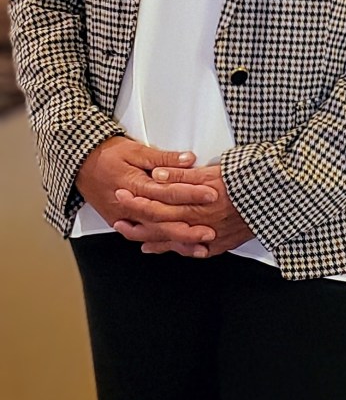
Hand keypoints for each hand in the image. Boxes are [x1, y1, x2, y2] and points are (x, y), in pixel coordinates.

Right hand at [75, 136, 217, 254]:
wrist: (79, 163)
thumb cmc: (107, 153)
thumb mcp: (136, 149)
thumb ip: (163, 158)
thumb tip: (189, 159)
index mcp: (134, 183)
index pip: (168, 191)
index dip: (191, 194)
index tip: (210, 195)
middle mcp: (128, 205)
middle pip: (162, 220)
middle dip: (188, 228)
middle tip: (211, 230)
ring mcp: (122, 217)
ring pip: (153, 234)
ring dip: (177, 242)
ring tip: (200, 247)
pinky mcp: (118, 222)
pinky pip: (141, 236)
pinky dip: (160, 245)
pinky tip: (175, 250)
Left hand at [114, 163, 253, 256]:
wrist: (279, 198)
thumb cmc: (250, 180)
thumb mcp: (216, 170)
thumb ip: (184, 175)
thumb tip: (156, 175)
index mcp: (196, 203)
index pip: (158, 203)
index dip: (137, 200)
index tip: (121, 195)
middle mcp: (199, 223)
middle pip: (161, 225)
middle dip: (137, 223)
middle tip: (117, 221)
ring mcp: (210, 237)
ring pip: (175, 241)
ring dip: (153, 240)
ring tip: (135, 239)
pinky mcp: (221, 244)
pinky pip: (194, 250)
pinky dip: (178, 249)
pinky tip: (168, 249)